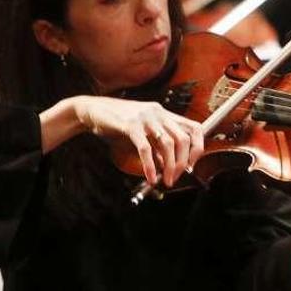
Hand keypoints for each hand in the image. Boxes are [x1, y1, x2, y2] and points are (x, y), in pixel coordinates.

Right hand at [72, 96, 203, 186]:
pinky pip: (146, 148)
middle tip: (175, 177)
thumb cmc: (118, 123)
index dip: (197, 148)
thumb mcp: (142, 132)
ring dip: (169, 166)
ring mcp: (145, 117)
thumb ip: (156, 146)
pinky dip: (150, 166)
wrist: (92, 110)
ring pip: (168, 144)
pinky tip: (151, 177)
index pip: (194, 127)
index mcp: (164, 113)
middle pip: (183, 139)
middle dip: (182, 163)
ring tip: (165, 180)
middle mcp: (158, 113)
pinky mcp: (130, 124)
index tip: (191, 165)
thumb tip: (168, 165)